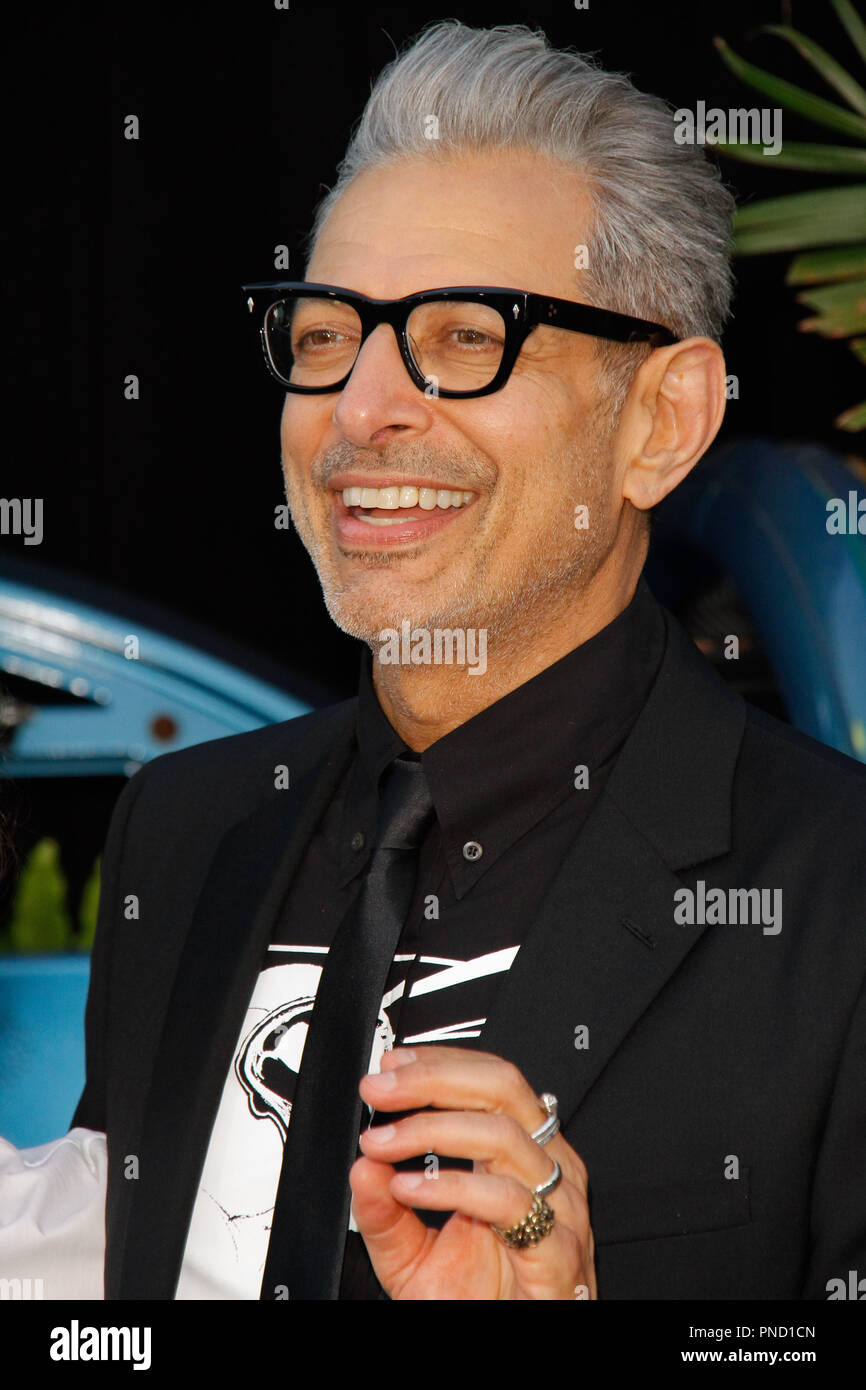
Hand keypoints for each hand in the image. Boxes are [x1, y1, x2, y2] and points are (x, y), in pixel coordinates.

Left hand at [351, 1045, 596, 1299]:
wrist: (511, 1353)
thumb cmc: (480, 1304)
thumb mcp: (411, 1255)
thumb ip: (383, 1213)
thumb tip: (362, 1166)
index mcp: (521, 1157)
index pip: (491, 1079)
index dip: (439, 1062)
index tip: (391, 1065)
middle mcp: (546, 1172)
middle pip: (502, 1087)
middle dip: (433, 1079)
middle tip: (382, 1088)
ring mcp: (558, 1208)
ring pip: (502, 1134)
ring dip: (431, 1128)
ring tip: (383, 1142)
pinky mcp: (559, 1251)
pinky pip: (508, 1201)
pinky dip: (452, 1186)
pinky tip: (410, 1188)